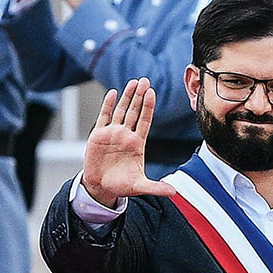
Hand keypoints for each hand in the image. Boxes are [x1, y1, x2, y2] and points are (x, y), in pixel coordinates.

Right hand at [82, 77, 175, 207]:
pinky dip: (107, 105)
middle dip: (139, 96)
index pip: (145, 121)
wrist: (101, 187)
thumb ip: (155, 188)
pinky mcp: (98, 135)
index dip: (148, 107)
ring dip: (126, 96)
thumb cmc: (122, 186)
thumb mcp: (140, 187)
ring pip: (121, 111)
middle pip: (134, 111)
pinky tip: (112, 93)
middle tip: (145, 80)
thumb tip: (173, 192)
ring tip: (133, 82)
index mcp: (137, 144)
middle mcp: (126, 135)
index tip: (152, 92)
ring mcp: (112, 133)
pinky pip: (104, 117)